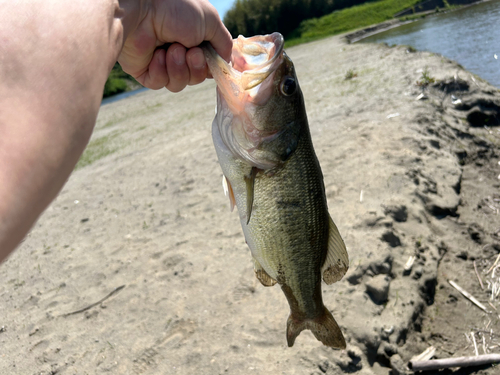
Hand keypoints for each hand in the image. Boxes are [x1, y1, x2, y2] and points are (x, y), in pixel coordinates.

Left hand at [118, 0, 232, 91]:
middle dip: (196, 68)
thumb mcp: (211, 21)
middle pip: (196, 78)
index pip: (209, 65)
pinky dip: (161, 70)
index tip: (215, 64)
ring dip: (179, 68)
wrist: (142, 9)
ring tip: (172, 50)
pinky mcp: (144, 71)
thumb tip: (228, 62)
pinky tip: (156, 54)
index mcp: (194, 39)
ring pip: (178, 84)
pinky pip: (159, 83)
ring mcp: (161, 62)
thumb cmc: (177, 9)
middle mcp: (178, 51)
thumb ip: (224, 43)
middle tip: (191, 53)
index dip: (212, 68)